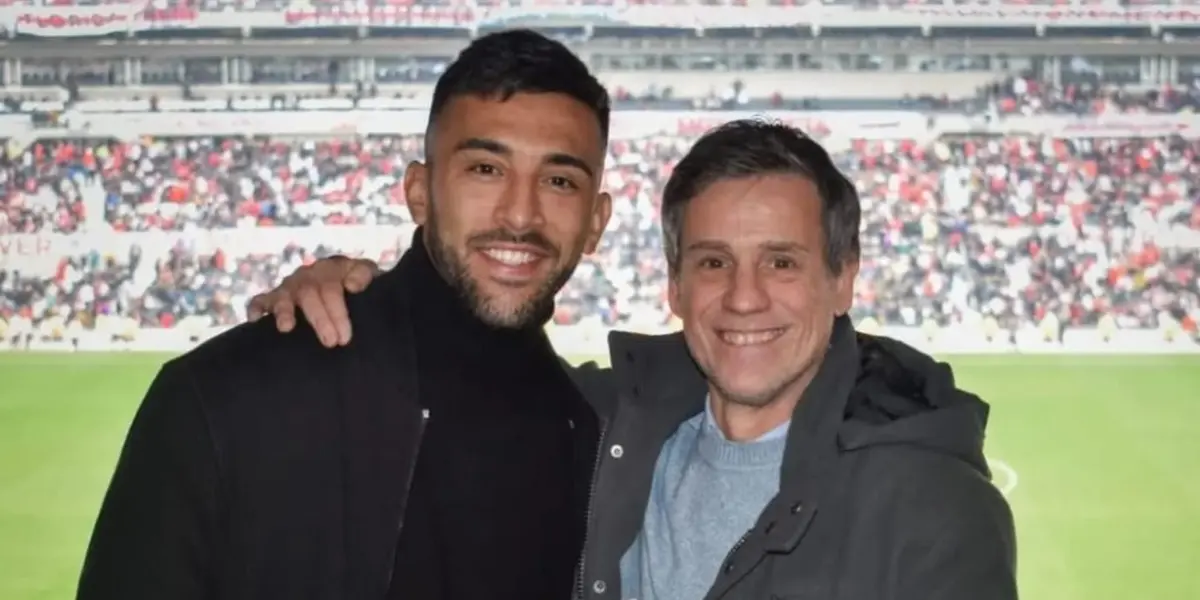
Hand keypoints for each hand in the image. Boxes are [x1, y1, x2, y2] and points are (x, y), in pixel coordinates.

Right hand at [247, 256, 380, 346]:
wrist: (350, 282)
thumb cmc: (360, 285)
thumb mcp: (369, 273)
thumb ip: (364, 275)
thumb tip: (353, 286)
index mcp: (332, 269)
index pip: (332, 288)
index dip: (337, 312)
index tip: (345, 337)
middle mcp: (308, 276)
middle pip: (309, 294)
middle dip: (319, 319)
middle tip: (332, 343)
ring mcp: (290, 286)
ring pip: (283, 296)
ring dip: (284, 312)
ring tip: (286, 328)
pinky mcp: (274, 298)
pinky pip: (260, 300)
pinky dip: (255, 308)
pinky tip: (255, 321)